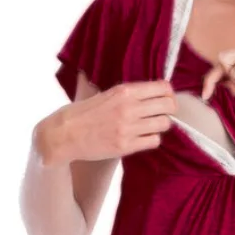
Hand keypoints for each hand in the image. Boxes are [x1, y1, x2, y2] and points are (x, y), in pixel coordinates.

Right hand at [48, 80, 177, 163]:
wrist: (65, 134)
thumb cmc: (84, 113)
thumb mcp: (106, 94)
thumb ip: (127, 93)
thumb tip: (151, 91)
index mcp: (124, 91)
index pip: (162, 88)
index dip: (168, 94)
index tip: (165, 98)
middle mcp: (129, 108)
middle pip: (168, 106)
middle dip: (169, 110)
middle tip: (163, 113)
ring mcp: (128, 128)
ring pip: (164, 124)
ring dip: (161, 125)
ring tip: (152, 126)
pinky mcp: (126, 146)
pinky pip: (154, 141)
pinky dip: (152, 139)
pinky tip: (144, 137)